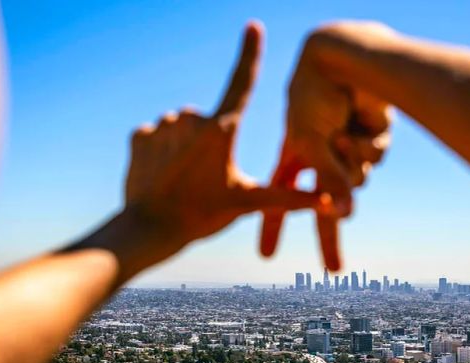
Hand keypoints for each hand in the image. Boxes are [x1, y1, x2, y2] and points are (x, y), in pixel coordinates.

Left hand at [124, 22, 317, 265]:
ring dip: (186, 146)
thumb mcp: (247, 203)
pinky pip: (157, 136)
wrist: (149, 229)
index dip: (250, 53)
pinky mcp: (140, 136)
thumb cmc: (202, 216)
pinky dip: (162, 152)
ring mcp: (163, 126)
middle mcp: (191, 119)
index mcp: (222, 130)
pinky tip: (163, 175)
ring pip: (182, 128)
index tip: (253, 26)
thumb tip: (329, 202)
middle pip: (209, 121)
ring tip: (185, 179)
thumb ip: (288, 198)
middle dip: (210, 143)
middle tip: (206, 179)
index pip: (241, 82)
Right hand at [259, 23, 392, 270]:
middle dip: (329, 240)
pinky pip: (375, 161)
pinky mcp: (372, 141)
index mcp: (294, 158)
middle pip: (326, 209)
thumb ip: (327, 181)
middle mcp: (321, 158)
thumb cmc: (315, 96)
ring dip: (352, 162)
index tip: (266, 256)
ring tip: (342, 134)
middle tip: (332, 271)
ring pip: (358, 181)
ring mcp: (347, 151)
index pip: (278, 201)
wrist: (347, 59)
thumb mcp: (310, 142)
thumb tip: (346, 217)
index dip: (272, 228)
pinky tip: (360, 123)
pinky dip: (368, 146)